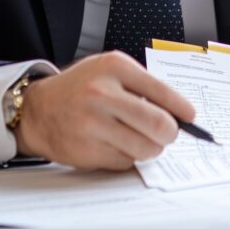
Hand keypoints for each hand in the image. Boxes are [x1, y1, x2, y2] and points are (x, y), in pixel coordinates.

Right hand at [13, 51, 195, 170]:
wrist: (39, 109)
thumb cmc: (80, 88)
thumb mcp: (109, 71)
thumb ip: (141, 86)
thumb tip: (179, 113)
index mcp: (114, 67)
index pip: (162, 91)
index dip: (182, 109)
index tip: (190, 118)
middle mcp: (103, 93)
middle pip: (159, 124)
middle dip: (170, 134)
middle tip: (168, 134)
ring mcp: (93, 124)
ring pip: (146, 148)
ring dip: (150, 148)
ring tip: (138, 138)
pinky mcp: (87, 150)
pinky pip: (126, 161)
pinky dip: (127, 156)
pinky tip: (114, 143)